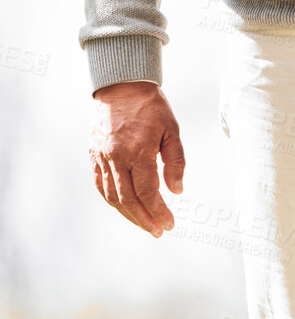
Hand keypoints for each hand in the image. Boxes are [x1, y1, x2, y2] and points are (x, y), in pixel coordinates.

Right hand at [90, 81, 184, 236]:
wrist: (121, 87)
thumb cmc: (151, 108)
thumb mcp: (172, 131)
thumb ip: (175, 162)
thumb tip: (177, 191)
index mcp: (138, 151)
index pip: (148, 192)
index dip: (159, 212)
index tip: (169, 224)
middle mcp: (116, 157)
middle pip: (128, 199)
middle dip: (144, 219)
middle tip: (158, 231)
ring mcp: (102, 157)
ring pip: (112, 196)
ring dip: (128, 214)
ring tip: (144, 225)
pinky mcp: (93, 155)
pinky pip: (100, 185)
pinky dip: (112, 200)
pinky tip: (124, 208)